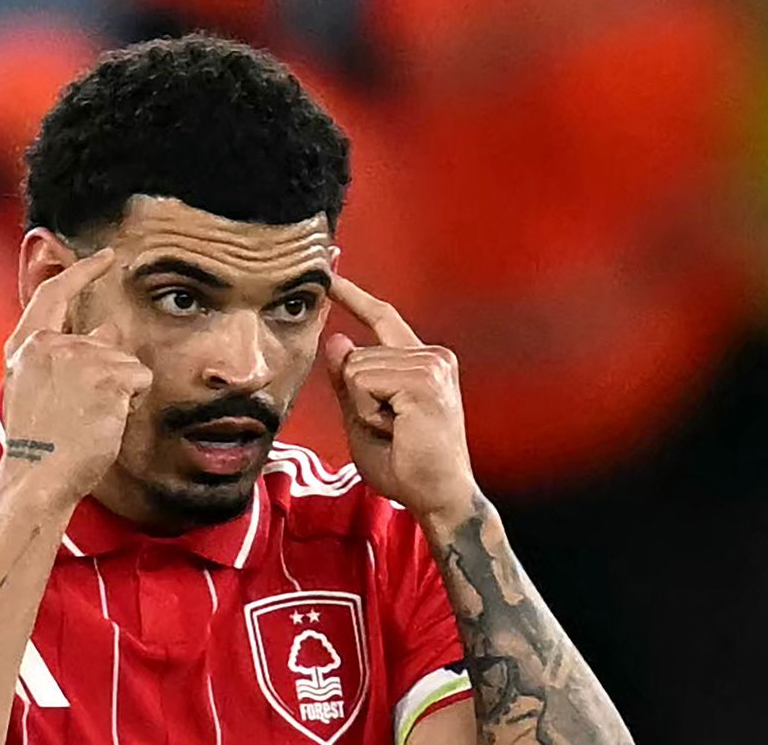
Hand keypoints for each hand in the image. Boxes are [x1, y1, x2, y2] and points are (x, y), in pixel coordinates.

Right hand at [0, 248, 152, 505]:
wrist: (36, 476)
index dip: (83, 272)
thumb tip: (108, 328)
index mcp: (25, 346)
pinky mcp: (108, 376)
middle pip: (105, 342)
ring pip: (126, 363)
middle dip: (110, 373)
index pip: (55, 294)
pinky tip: (107, 421)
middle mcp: (50, 345)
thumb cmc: (40, 442)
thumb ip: (64, 355)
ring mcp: (79, 358)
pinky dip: (132, 401)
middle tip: (83, 412)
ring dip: (120, 392)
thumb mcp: (36, 387)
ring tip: (90, 419)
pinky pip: (140, 379)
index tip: (106, 257)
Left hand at [325, 276, 477, 518]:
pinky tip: (395, 428)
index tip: (330, 271)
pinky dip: (366, 411)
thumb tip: (335, 340)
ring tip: (394, 429)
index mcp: (422, 361)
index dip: (353, 296)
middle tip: (390, 428)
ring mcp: (431, 364)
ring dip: (362, 408)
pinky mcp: (423, 379)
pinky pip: (361, 382)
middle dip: (356, 398)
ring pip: (355, 368)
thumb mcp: (363, 417)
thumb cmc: (405, 464)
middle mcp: (431, 355)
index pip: (382, 317)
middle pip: (355, 355)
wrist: (437, 496)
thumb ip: (348, 381)